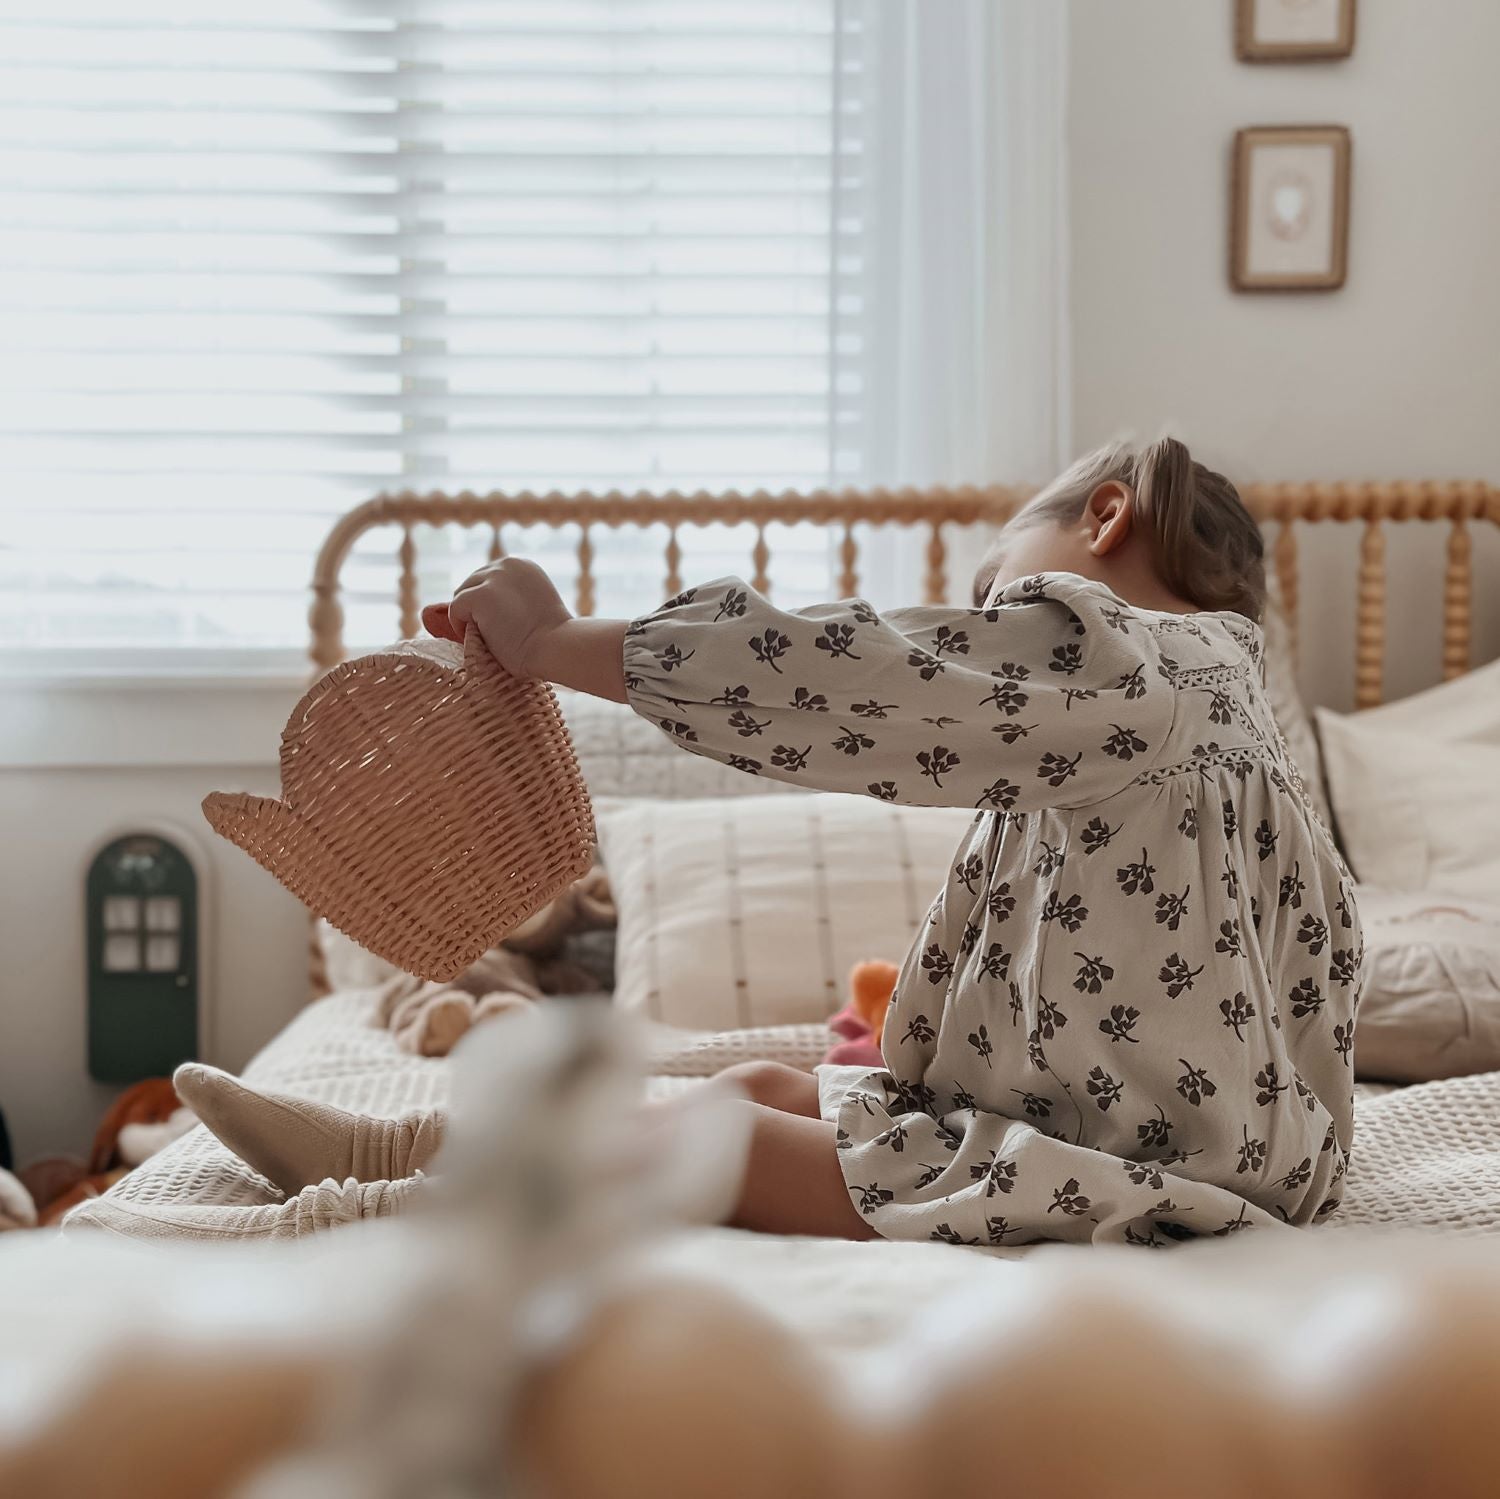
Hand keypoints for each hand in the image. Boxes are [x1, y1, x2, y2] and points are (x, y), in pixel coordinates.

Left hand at [421, 557, 571, 678]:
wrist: (555, 647)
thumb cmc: (549, 638)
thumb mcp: (532, 605)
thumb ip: (510, 597)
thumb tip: (476, 608)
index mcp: (522, 565)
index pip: (488, 577)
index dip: (487, 602)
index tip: (500, 622)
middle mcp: (507, 564)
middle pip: (471, 583)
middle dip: (475, 608)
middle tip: (491, 632)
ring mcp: (493, 577)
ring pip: (461, 594)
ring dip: (469, 616)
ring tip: (488, 636)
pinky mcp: (480, 595)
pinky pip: (455, 608)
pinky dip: (460, 626)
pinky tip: (481, 638)